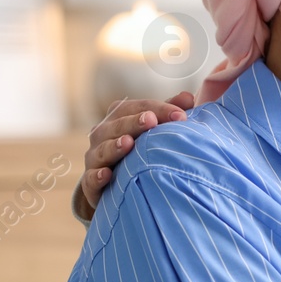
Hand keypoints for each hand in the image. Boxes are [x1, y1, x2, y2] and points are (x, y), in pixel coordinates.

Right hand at [79, 92, 195, 212]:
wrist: (113, 184)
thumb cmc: (137, 149)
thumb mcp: (152, 129)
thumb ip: (167, 113)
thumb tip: (189, 97)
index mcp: (119, 117)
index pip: (138, 107)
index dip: (159, 109)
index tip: (181, 116)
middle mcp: (103, 133)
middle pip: (118, 125)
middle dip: (134, 122)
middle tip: (151, 120)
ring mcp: (95, 157)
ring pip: (102, 149)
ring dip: (114, 146)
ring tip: (128, 143)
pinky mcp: (91, 183)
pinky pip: (91, 178)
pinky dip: (97, 176)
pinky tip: (107, 174)